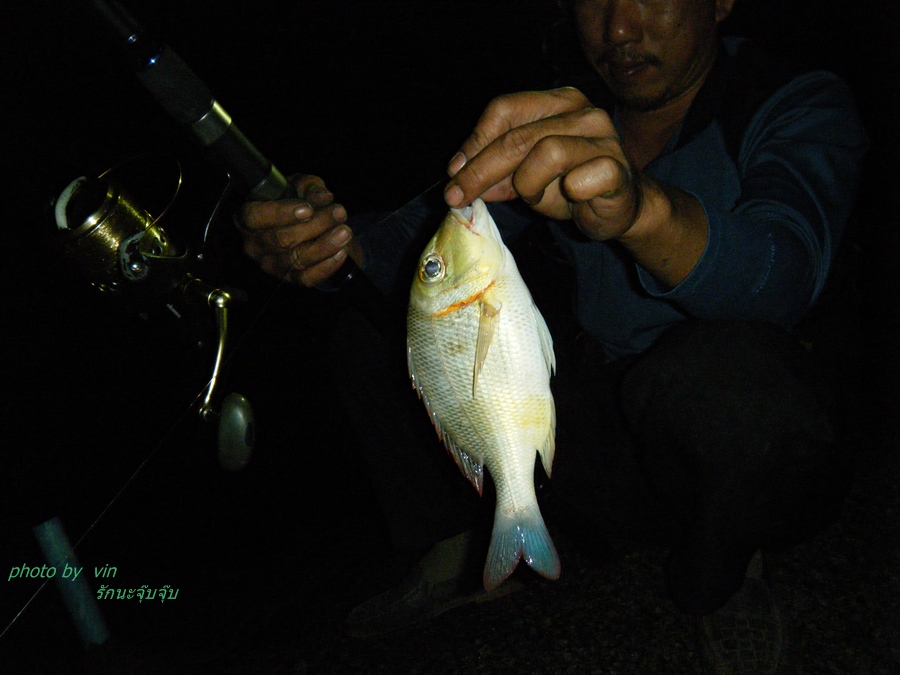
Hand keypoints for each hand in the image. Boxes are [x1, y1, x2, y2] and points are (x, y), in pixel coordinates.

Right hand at [236, 175, 360, 285]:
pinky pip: (307, 278)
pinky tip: (342, 251)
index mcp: (248, 218)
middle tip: (339, 212)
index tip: (308, 209)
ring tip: (345, 231)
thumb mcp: (302, 187)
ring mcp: (271, 265)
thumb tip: (321, 196)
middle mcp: (254, 245)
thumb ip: (308, 187)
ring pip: (296, 259)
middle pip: (281, 239)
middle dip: (315, 225)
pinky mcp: (289, 279)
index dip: (280, 213)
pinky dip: (327, 265)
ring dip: (325, 245)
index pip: (254, 217)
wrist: (312, 228)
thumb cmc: (299, 203)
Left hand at [444, 87, 643, 241]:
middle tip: (457, 196)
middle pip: (517, 136)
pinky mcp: (618, 169)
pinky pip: (582, 178)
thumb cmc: (572, 184)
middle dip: (480, 170)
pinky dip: (569, 191)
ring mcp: (604, 138)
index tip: (454, 170)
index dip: (475, 141)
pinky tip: (571, 195)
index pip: (505, 109)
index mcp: (558, 102)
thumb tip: (459, 175)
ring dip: (528, 184)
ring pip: (547, 153)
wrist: (622, 206)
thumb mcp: (526, 175)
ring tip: (532, 198)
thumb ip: (497, 171)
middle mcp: (583, 112)